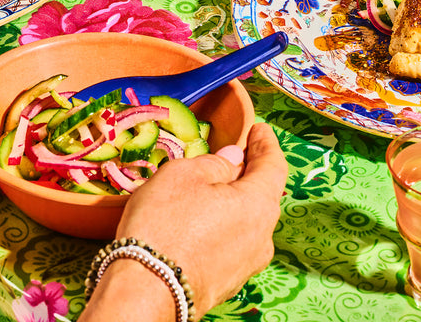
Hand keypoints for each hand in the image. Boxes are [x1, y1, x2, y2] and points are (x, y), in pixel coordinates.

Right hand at [81, 123, 287, 320]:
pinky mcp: (229, 281)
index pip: (273, 166)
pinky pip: (235, 241)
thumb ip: (216, 162)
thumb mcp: (186, 175)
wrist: (146, 291)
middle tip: (237, 151)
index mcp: (258, 205)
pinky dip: (226, 222)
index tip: (260, 129)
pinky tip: (205, 216)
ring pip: (249, 220)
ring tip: (215, 183)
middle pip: (264, 194)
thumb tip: (234, 158)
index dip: (266, 143)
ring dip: (237, 198)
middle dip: (251, 170)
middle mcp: (262, 237)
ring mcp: (247, 264)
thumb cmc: (165, 224)